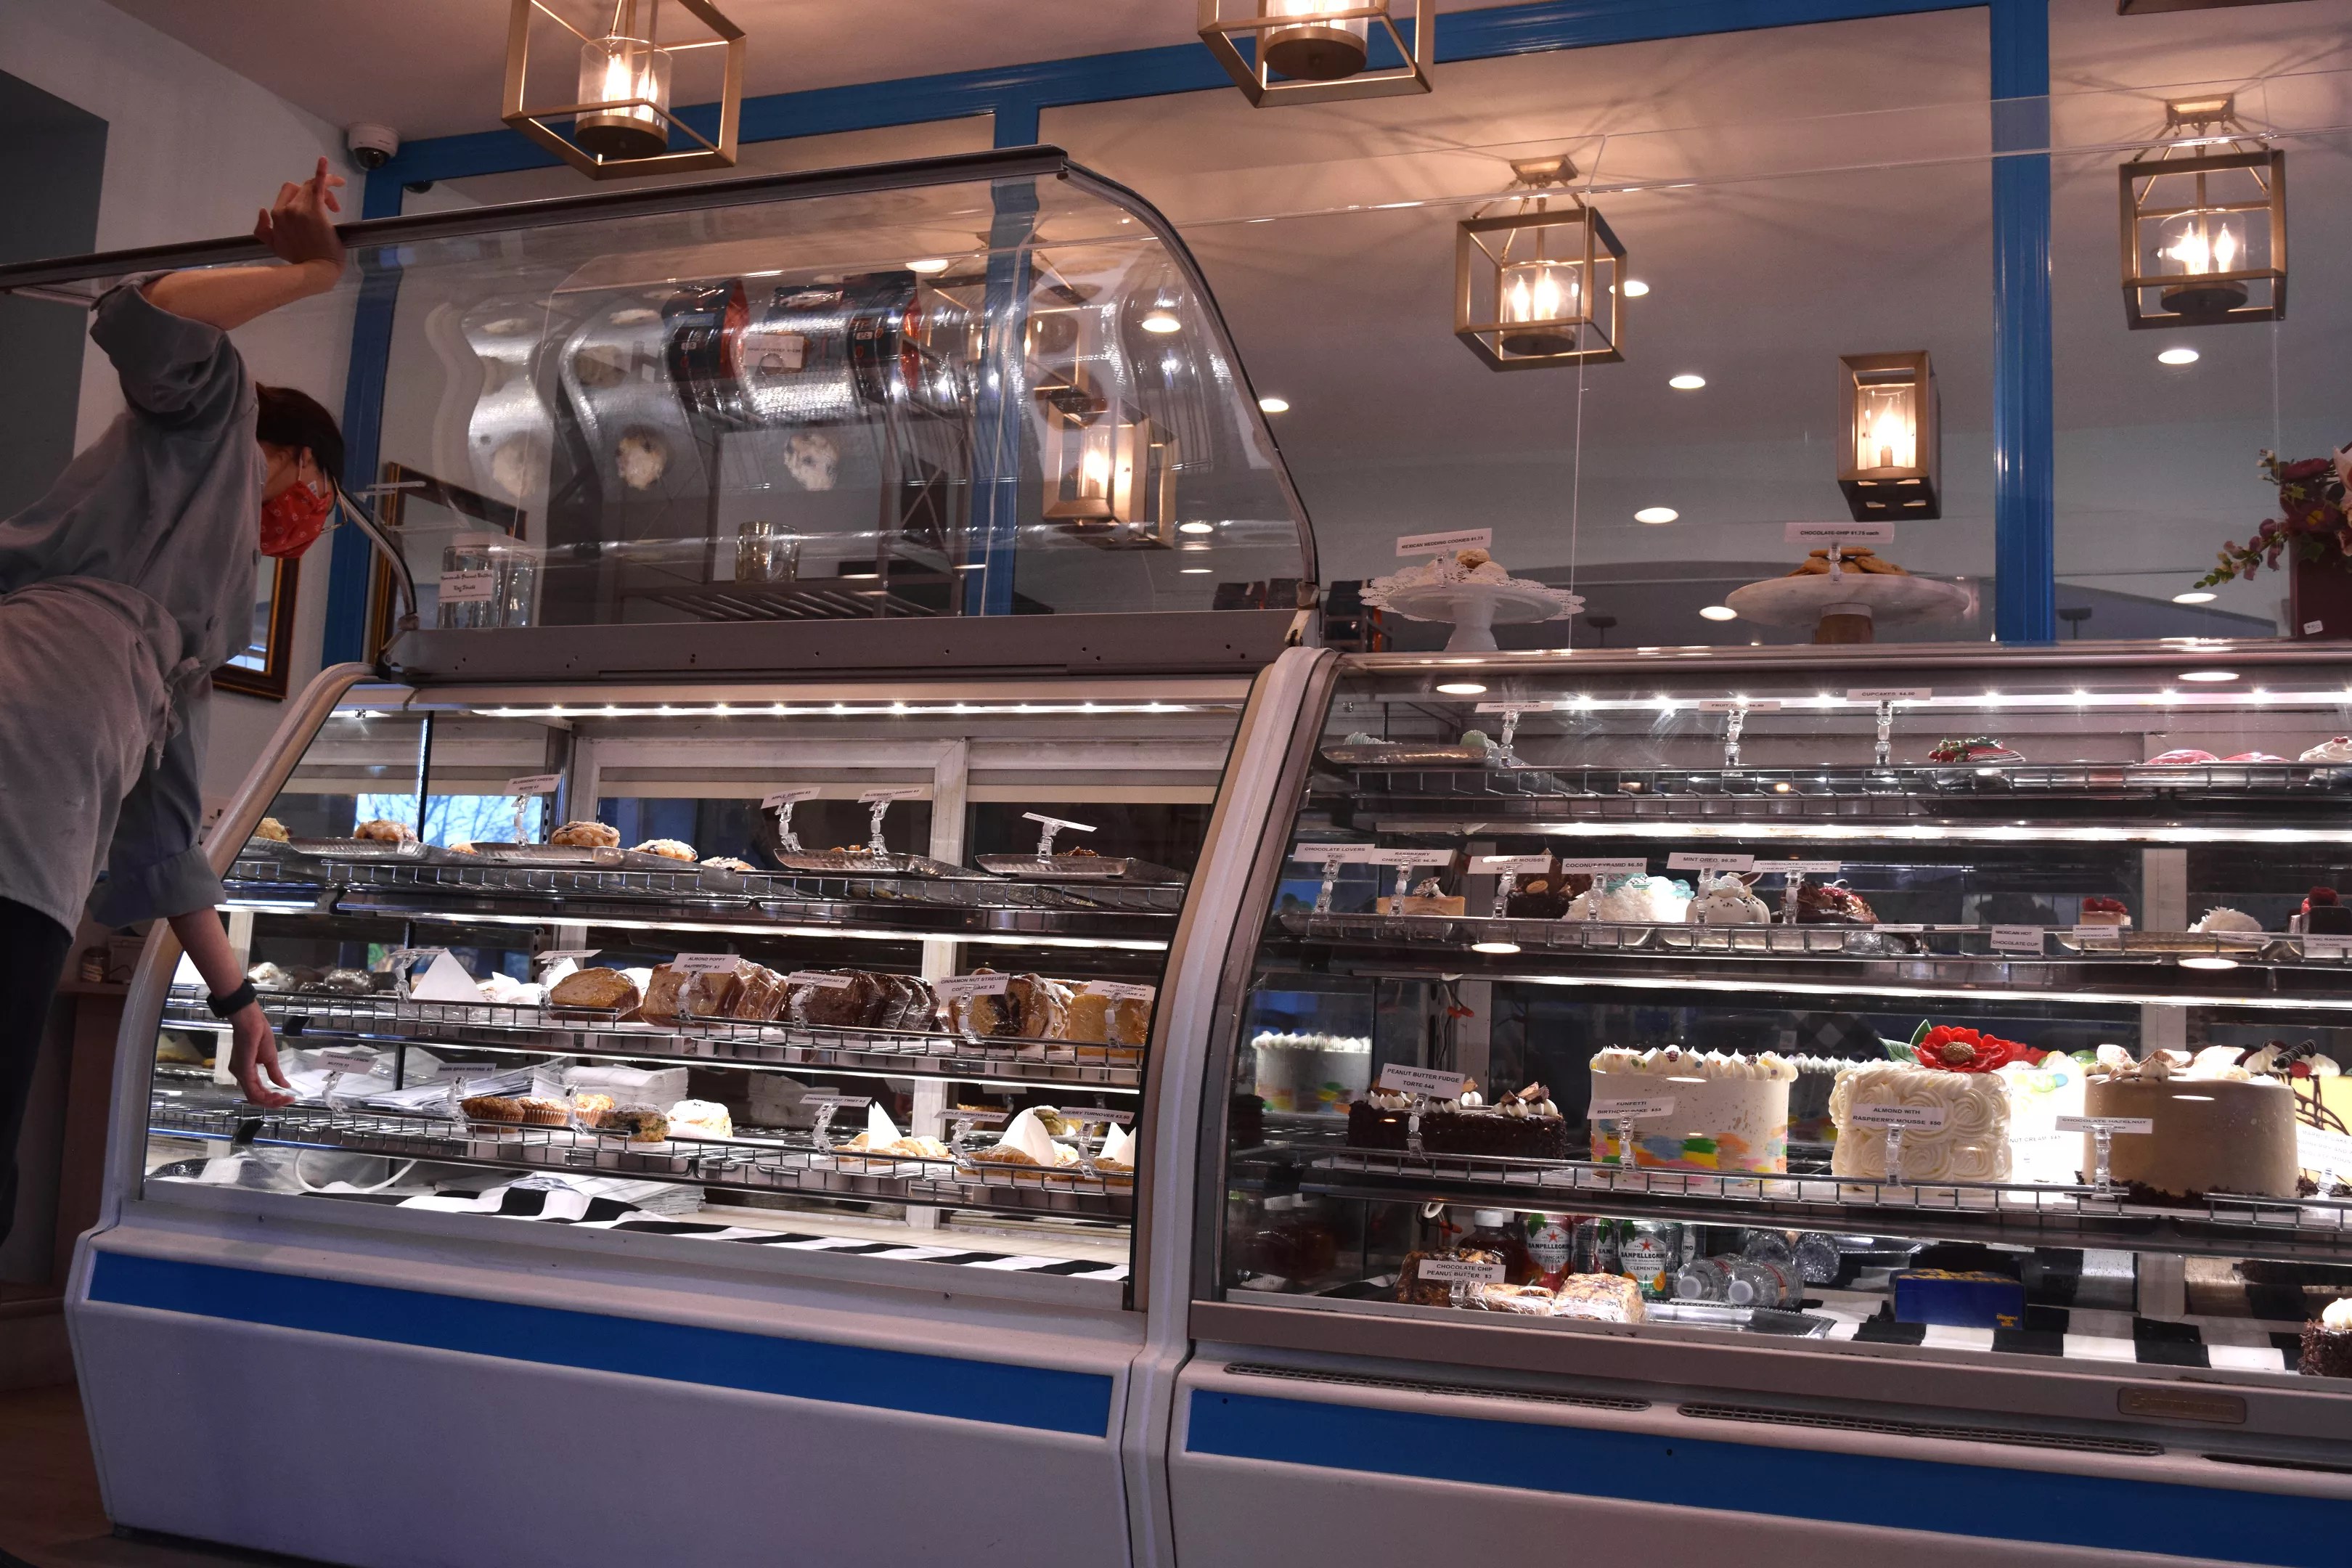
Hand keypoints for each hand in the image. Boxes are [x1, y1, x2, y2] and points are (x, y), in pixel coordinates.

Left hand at [227, 1003, 293, 1106]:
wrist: (251, 1022)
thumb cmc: (259, 1035)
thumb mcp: (270, 1058)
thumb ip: (275, 1073)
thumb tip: (285, 1086)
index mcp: (246, 1072)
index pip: (257, 1092)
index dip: (272, 1099)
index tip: (288, 1097)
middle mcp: (240, 1076)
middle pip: (255, 1098)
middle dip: (272, 1103)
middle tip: (288, 1101)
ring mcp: (240, 1074)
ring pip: (254, 1097)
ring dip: (271, 1101)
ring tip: (285, 1099)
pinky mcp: (243, 1071)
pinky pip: (253, 1090)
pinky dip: (266, 1096)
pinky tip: (278, 1094)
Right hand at [253, 156, 345, 274]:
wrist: (316, 270)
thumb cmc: (299, 259)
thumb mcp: (274, 246)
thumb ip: (263, 230)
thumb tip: (261, 210)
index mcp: (276, 214)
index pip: (288, 193)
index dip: (301, 196)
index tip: (316, 209)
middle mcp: (286, 209)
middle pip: (299, 188)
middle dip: (313, 193)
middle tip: (331, 208)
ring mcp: (300, 209)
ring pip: (309, 187)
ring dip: (324, 191)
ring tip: (335, 205)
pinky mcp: (316, 210)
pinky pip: (317, 185)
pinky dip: (322, 171)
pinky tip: (324, 160)